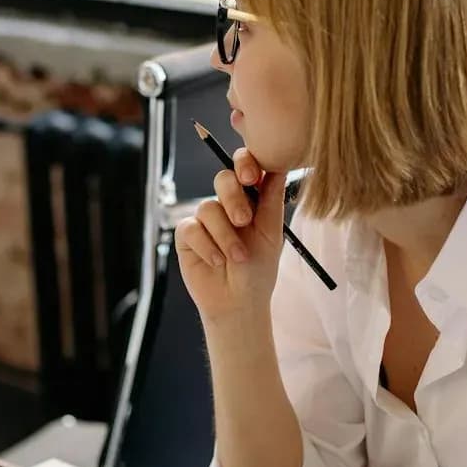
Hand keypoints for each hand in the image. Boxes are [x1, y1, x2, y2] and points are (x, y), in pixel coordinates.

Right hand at [174, 147, 287, 322]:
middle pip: (223, 179)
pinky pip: (191, 228)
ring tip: (237, 258)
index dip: (245, 164)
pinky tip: (217, 262)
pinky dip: (206, 246)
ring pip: (208, 208)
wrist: (238, 303)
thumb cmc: (258, 270)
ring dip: (224, 235)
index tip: (250, 177)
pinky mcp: (187, 235)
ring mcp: (206, 219)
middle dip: (233, 199)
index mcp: (251, 199)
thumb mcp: (271, 235)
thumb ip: (271, 201)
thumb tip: (279, 166)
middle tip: (243, 221)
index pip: (245, 167)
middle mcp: (227, 205)